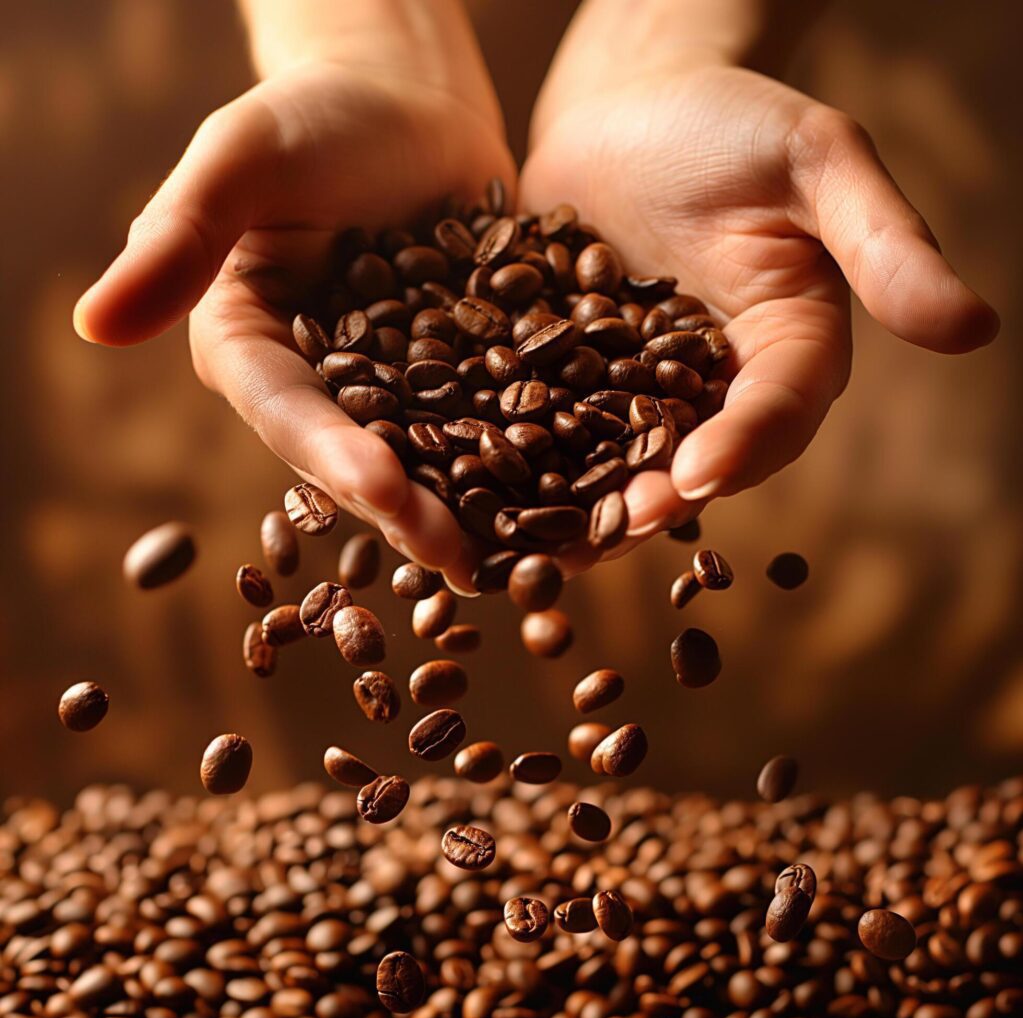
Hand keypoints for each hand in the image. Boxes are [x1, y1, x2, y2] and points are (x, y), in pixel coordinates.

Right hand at [73, 55, 513, 586]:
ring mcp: (404, 383)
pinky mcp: (468, 369)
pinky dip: (536, 451)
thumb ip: (179, 237)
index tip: (383, 489)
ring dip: (480, 505)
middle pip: (368, 455)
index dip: (333, 455)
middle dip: (414, 508)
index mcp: (257, 348)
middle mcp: (329, 382)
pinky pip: (502, 413)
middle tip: (463, 560)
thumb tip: (93, 324)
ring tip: (524, 556)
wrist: (408, 102)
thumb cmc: (313, 114)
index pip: (291, 413)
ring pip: (439, 453)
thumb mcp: (241, 158)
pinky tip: (580, 488)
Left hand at [522, 64, 998, 554]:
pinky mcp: (568, 373)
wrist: (630, 103)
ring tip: (544, 546)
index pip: (775, 409)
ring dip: (582, 504)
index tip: (701, 474)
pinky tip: (478, 487)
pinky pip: (547, 422)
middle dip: (653, 495)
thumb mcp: (817, 163)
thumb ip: (884, 244)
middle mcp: (711, 382)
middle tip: (613, 531)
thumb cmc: (732, 119)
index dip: (745, 444)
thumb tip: (978, 330)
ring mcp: (633, 385)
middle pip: (690, 454)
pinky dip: (521, 457)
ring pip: (616, 457)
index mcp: (784, 346)